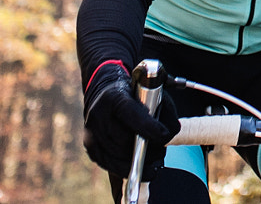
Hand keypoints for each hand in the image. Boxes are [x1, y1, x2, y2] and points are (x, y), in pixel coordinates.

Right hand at [82, 62, 180, 179]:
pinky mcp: (89, 146)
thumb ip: (164, 109)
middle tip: (161, 150)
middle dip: (146, 148)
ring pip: (117, 155)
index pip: (131, 115)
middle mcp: (98, 115)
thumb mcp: (150, 92)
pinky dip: (125, 167)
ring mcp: (91, 131)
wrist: (105, 92)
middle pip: (124, 141)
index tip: (164, 136)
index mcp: (114, 97)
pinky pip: (109, 164)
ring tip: (152, 157)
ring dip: (137, 159)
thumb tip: (170, 133)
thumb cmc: (133, 93)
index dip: (149, 127)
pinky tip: (138, 166)